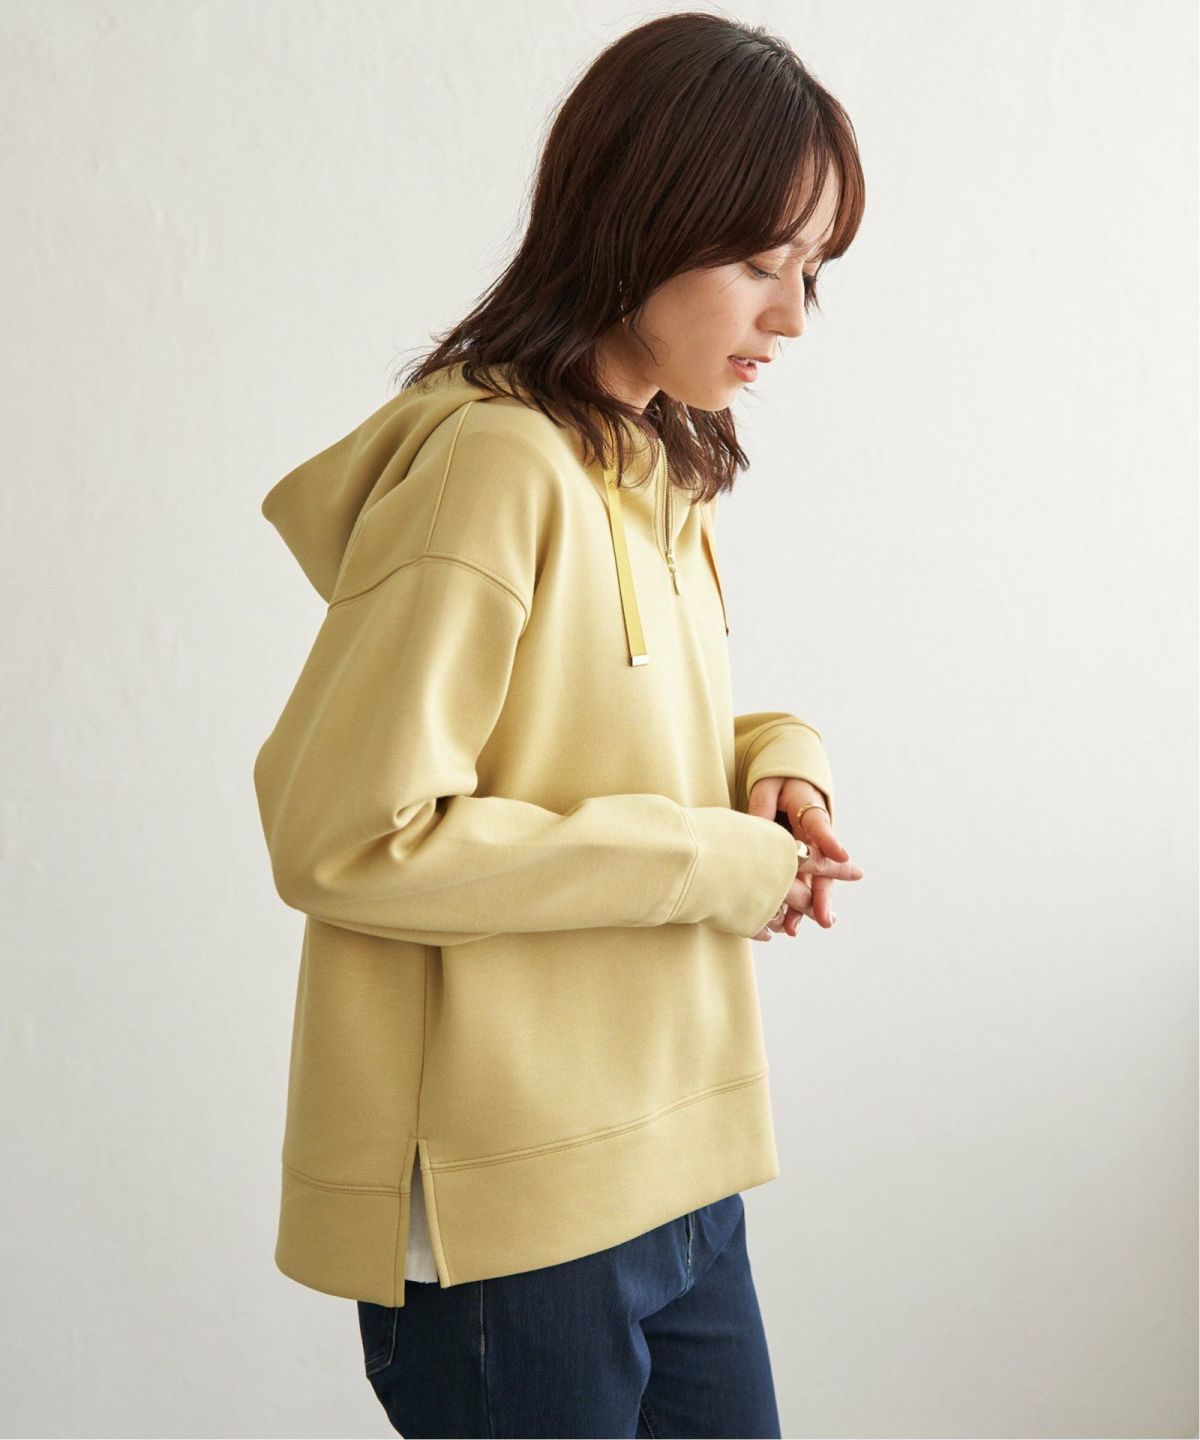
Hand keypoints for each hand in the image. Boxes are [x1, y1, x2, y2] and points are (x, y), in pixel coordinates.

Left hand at [747, 776, 862, 939]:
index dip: (830, 843)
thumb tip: (756, 829)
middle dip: (821, 895)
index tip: (843, 857)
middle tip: (824, 919)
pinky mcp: (798, 859)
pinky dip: (793, 905)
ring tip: (794, 930)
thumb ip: (763, 806)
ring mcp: (808, 850)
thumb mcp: (769, 786)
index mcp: (810, 811)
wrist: (787, 778)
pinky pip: (798, 883)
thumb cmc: (778, 779)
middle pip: (820, 867)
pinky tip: (785, 925)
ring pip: (810, 882)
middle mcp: (813, 836)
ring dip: (805, 907)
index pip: (820, 827)